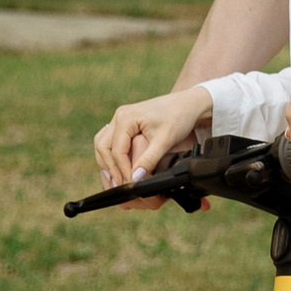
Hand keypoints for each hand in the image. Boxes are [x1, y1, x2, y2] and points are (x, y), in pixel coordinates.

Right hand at [92, 86, 212, 190]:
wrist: (187, 104)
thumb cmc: (178, 117)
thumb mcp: (165, 140)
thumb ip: (149, 159)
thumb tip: (135, 179)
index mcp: (126, 117)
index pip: (116, 150)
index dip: (122, 170)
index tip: (130, 185)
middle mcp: (118, 117)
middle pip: (103, 148)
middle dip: (110, 168)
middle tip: (119, 186)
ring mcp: (119, 120)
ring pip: (103, 145)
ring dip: (107, 164)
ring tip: (116, 181)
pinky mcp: (124, 125)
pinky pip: (110, 143)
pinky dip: (111, 157)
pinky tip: (118, 170)